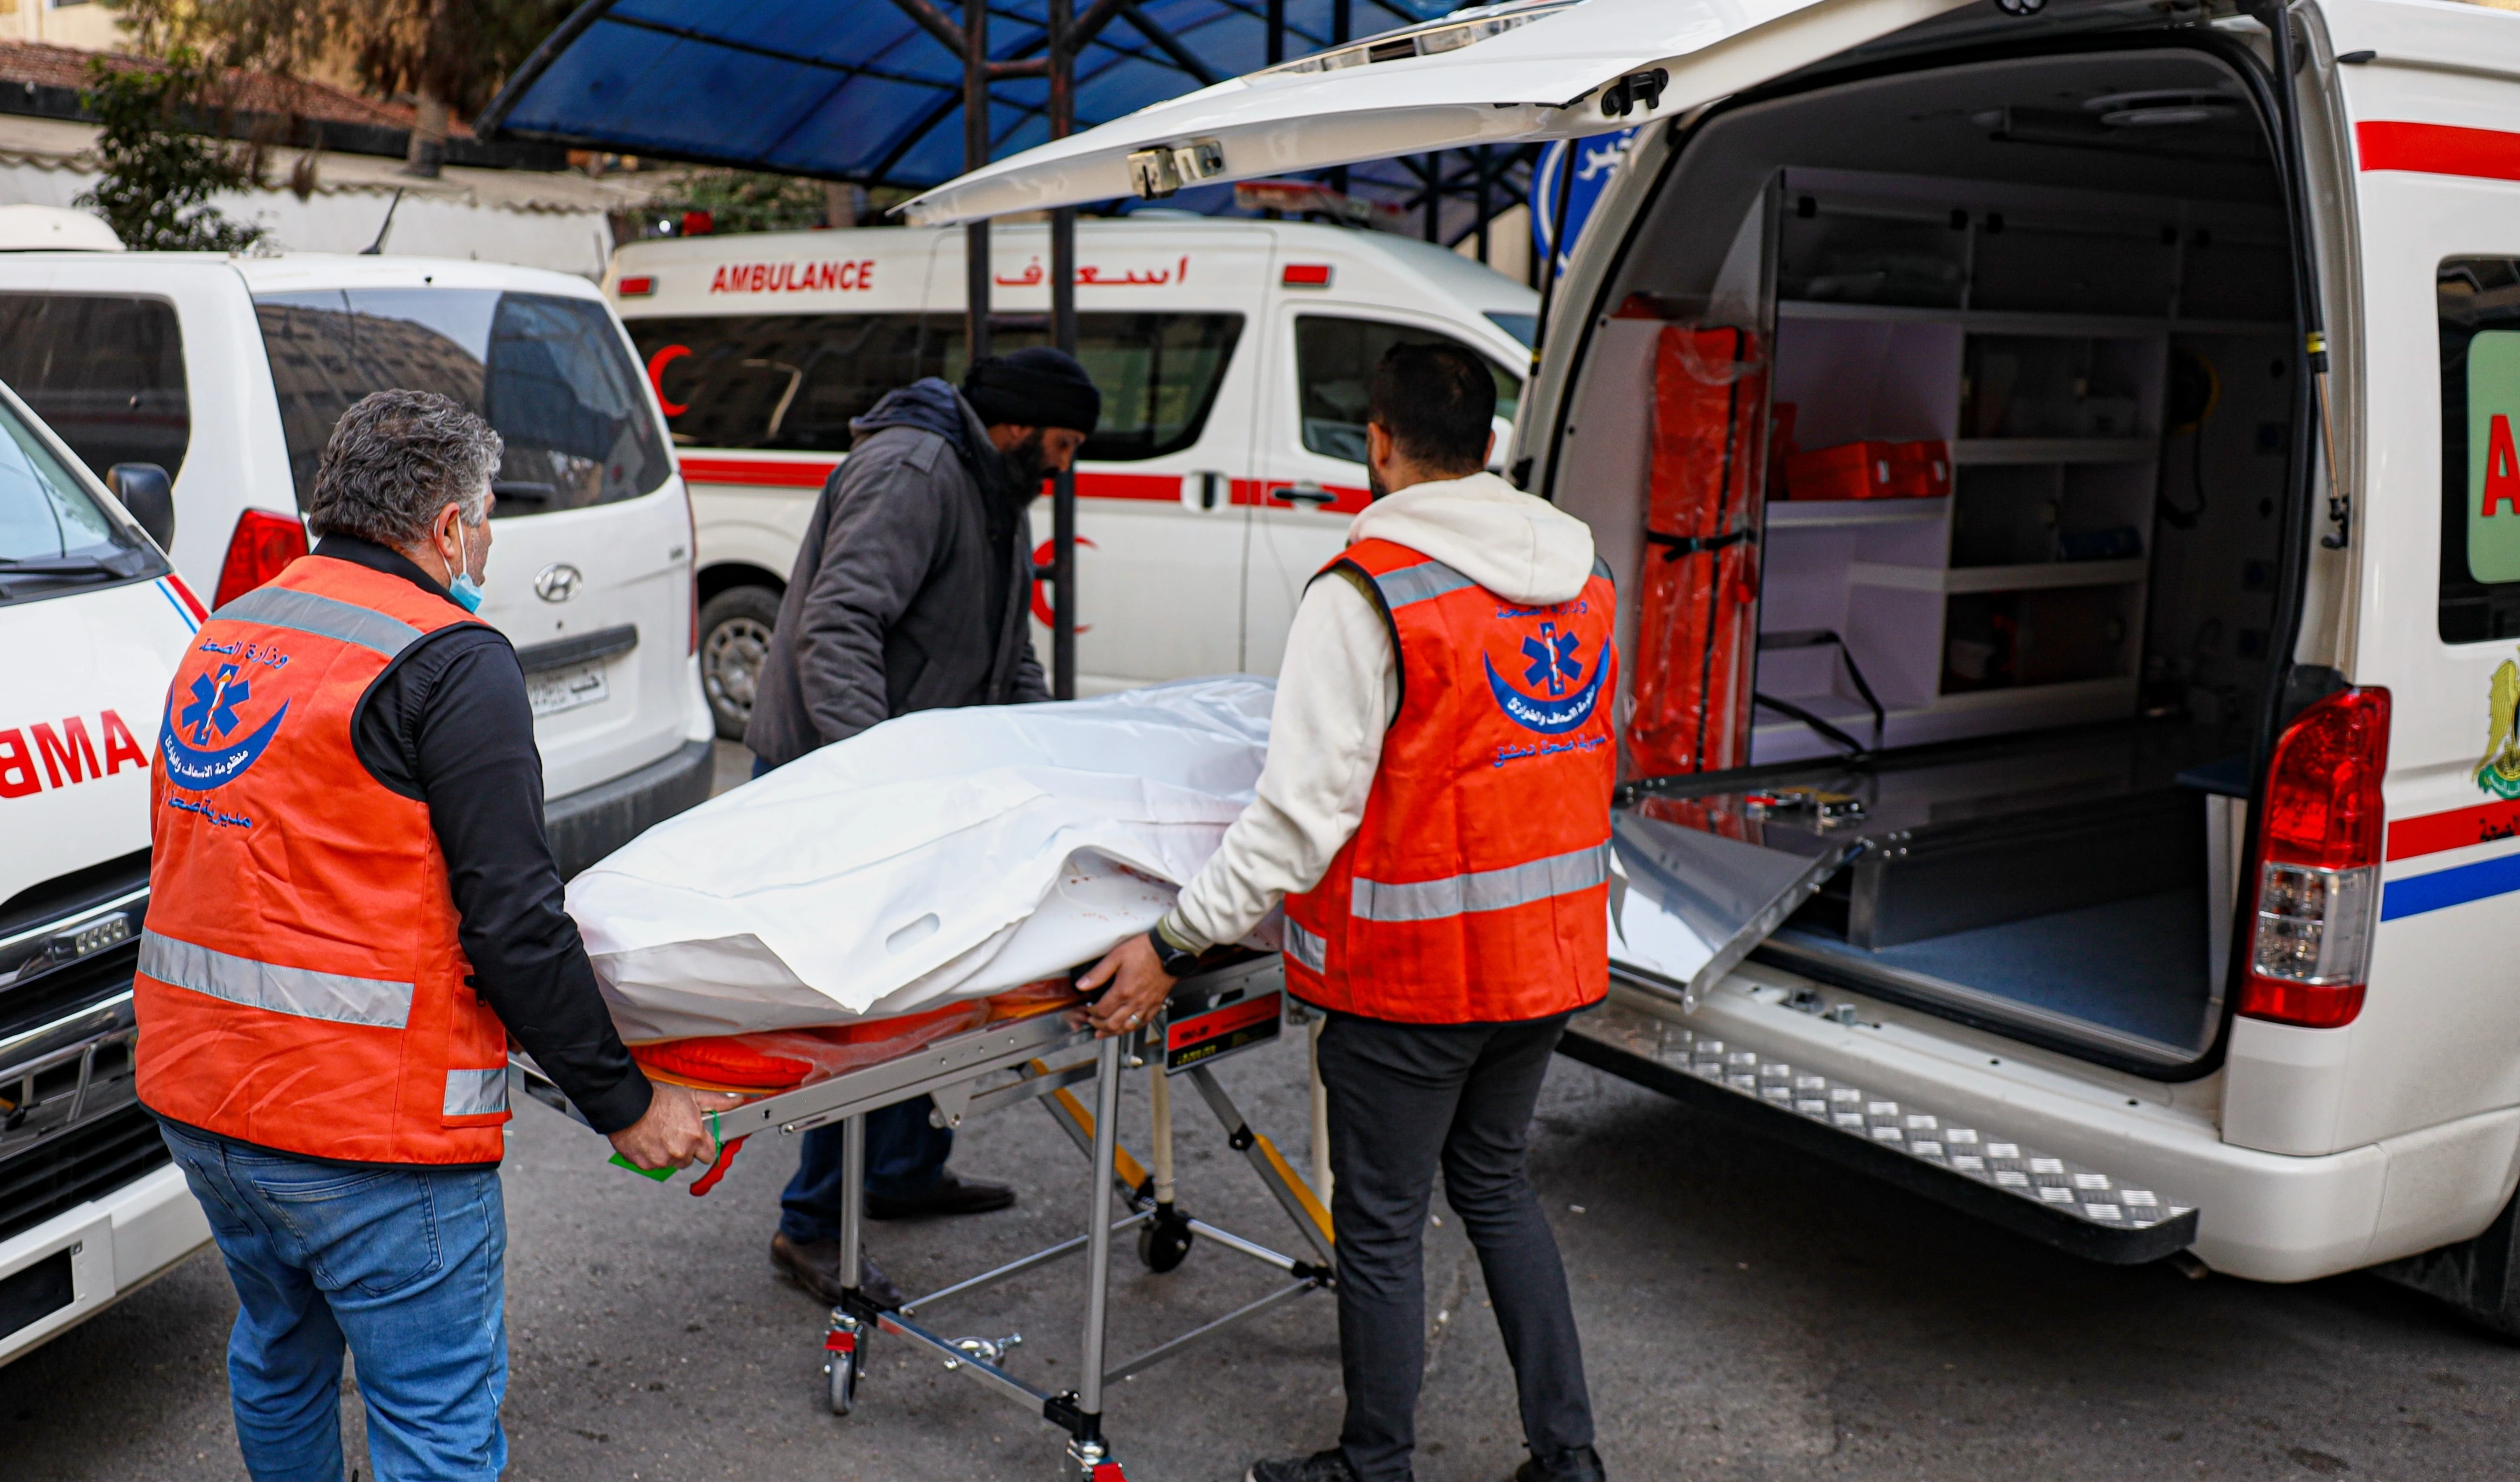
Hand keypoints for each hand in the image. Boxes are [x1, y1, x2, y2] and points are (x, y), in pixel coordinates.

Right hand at [608, 1082, 744, 1171]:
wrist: (627, 1103)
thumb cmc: (658, 1098)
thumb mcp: (692, 1096)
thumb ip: (717, 1102)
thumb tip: (737, 1100)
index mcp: (695, 1137)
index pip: (709, 1155)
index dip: (704, 1146)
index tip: (698, 1139)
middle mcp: (680, 1152)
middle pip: (689, 1159)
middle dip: (684, 1149)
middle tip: (674, 1132)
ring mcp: (662, 1160)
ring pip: (671, 1163)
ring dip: (667, 1153)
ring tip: (659, 1134)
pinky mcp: (644, 1164)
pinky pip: (652, 1165)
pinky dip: (650, 1156)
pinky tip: (647, 1140)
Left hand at [1080, 933, 1177, 1038]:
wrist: (1169, 950)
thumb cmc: (1145, 950)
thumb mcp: (1116, 956)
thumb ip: (1098, 973)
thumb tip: (1082, 985)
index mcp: (1123, 991)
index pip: (1101, 1011)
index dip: (1091, 1013)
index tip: (1087, 1010)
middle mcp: (1135, 1002)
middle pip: (1113, 1024)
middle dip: (1099, 1026)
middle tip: (1092, 1023)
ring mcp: (1146, 1005)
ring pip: (1128, 1027)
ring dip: (1114, 1032)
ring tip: (1105, 1032)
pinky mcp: (1156, 1004)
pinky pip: (1143, 1023)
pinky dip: (1132, 1027)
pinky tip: (1127, 1026)